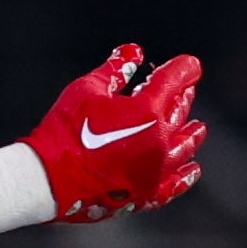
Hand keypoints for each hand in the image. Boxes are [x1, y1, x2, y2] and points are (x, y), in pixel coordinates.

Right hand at [22, 43, 205, 221]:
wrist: (49, 178)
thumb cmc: (65, 132)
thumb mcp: (88, 89)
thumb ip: (115, 69)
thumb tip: (131, 53)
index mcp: (148, 111)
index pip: (174, 81)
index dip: (184, 69)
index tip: (190, 64)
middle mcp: (159, 141)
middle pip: (180, 112)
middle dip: (184, 97)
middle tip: (186, 90)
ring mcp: (155, 170)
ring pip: (184, 148)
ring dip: (191, 134)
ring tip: (197, 128)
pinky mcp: (146, 193)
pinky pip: (174, 185)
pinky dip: (184, 176)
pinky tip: (191, 169)